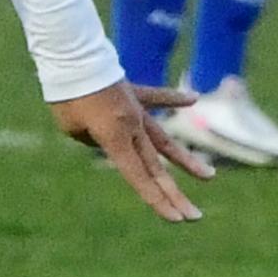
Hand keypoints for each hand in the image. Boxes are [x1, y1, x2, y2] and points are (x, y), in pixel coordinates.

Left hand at [56, 80, 209, 221]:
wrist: (72, 56)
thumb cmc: (68, 95)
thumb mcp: (73, 128)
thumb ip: (95, 139)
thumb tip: (109, 137)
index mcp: (115, 137)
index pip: (138, 177)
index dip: (156, 200)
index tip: (176, 219)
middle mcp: (132, 126)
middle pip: (156, 167)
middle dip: (174, 195)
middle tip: (195, 217)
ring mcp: (136, 109)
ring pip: (165, 140)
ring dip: (186, 161)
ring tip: (209, 177)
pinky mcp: (134, 92)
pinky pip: (156, 96)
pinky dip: (174, 97)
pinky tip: (194, 99)